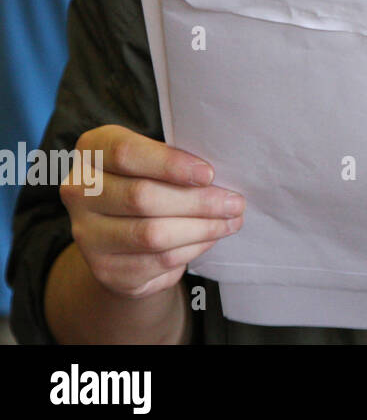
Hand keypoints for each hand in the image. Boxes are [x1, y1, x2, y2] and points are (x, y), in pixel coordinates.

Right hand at [61, 124, 244, 298]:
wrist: (121, 230)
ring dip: (201, 228)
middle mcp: (79, 191)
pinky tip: (210, 238)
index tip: (209, 174)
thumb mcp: (156, 158)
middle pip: (142, 197)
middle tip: (235, 202)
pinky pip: (157, 261)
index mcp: (92, 150)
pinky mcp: (104, 269)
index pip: (126, 154)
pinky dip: (192, 249)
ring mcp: (86, 234)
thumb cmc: (150, 178)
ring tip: (232, 220)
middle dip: (198, 201)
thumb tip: (223, 176)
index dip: (170, 164)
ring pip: (151, 234)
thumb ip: (177, 160)